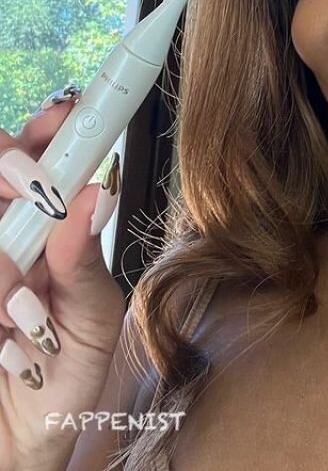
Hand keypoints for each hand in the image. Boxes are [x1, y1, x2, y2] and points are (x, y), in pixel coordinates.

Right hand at [0, 90, 124, 470]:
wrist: (18, 451)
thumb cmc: (63, 384)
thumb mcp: (92, 325)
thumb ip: (86, 263)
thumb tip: (96, 193)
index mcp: (42, 232)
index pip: (36, 158)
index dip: (46, 128)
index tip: (66, 113)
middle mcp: (0, 235)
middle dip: (15, 169)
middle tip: (38, 193)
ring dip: (4, 261)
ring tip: (24, 318)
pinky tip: (9, 345)